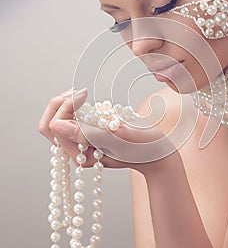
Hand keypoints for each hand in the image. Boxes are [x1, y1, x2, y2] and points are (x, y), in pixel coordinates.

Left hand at [39, 88, 178, 174]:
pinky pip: (70, 117)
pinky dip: (74, 104)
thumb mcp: (116, 138)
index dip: (64, 106)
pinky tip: (86, 97)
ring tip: (83, 93)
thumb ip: (86, 133)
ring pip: (59, 118)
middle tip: (78, 91)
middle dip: (60, 103)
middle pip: (50, 124)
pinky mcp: (89, 134)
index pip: (54, 128)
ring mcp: (82, 142)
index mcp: (80, 155)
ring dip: (67, 102)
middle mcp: (77, 150)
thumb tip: (56, 126)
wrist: (156, 151)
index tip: (84, 94)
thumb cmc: (141, 147)